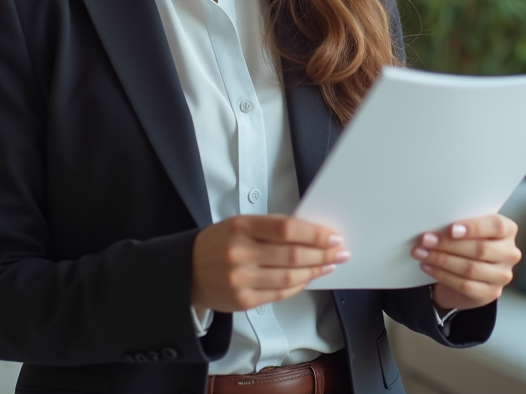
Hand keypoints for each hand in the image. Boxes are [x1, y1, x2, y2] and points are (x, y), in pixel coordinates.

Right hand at [191, 215, 347, 312]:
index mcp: (241, 227)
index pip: (286, 229)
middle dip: (322, 254)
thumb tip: (311, 233)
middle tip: (340, 252)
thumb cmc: (218, 244)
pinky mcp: (243, 301)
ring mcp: (240, 280)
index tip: (333, 236)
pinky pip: (280, 294)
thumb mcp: (240, 225)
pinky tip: (309, 277)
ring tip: (330, 265)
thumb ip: (271, 228)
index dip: (314, 234)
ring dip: (315, 270)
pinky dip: (299, 285)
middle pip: (292, 255)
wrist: (186, 272)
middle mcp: (239, 253)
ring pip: (289, 277)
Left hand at [412, 214, 519, 311]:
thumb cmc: (468, 244)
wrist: (467, 273)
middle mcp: (510, 253)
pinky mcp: (491, 293)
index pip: (496, 226)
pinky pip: (464, 285)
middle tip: (426, 240)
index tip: (451, 229)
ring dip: (442, 260)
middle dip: (449, 244)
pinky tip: (428, 267)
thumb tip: (436, 228)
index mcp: (508, 230)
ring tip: (422, 253)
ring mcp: (502, 275)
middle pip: (480, 249)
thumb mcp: (468, 231)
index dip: (474, 228)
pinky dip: (443, 275)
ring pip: (471, 268)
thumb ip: (460, 226)